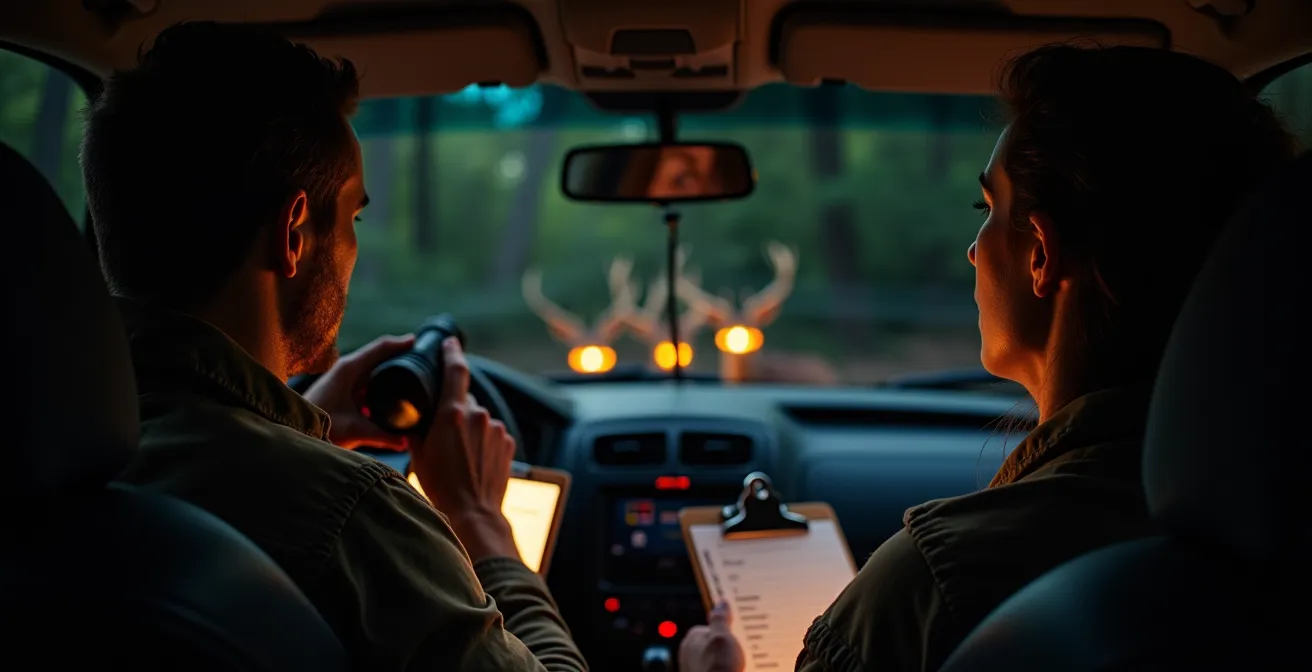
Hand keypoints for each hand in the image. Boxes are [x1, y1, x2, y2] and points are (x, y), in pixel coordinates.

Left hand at [303, 334, 414, 449]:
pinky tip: (390, 396)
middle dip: (401, 358)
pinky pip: (365, 381)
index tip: (422, 342)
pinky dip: (379, 384)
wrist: (293, 430)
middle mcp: (347, 369)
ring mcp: (343, 378)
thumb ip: (383, 436)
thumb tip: (406, 443)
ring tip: (412, 377)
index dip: (402, 344)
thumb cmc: (319, 426)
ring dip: (390, 371)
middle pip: (379, 356)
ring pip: (372, 370)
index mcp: (350, 369)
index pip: (381, 348)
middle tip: (424, 361)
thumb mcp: (354, 430)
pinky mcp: (341, 389)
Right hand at [409, 337, 518, 561]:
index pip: (456, 371)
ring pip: (479, 419)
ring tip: (460, 456)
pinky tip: (474, 461)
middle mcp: (478, 416)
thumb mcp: (418, 452)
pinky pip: (492, 433)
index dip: (452, 353)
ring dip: (470, 429)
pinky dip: (483, 441)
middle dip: (454, 412)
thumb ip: (420, 426)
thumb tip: (418, 415)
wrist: (473, 513)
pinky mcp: (508, 442)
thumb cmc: (441, 485)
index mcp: (452, 414)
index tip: (450, 343)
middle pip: (464, 401)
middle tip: (444, 436)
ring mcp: (496, 429)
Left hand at [679, 602, 744, 671]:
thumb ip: (721, 618)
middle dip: (722, 649)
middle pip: (710, 645)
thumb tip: (721, 602)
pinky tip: (731, 671)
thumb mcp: (723, 636)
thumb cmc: (719, 665)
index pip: (709, 629)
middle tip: (738, 653)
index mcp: (692, 637)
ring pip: (710, 661)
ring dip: (722, 663)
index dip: (724, 633)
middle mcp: (687, 653)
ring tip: (736, 665)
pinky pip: (710, 671)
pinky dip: (719, 671)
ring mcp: (691, 669)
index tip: (738, 637)